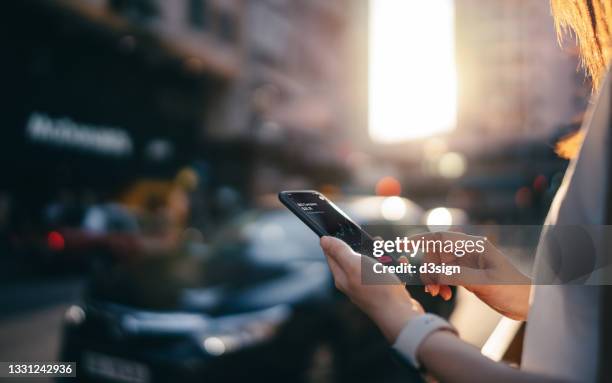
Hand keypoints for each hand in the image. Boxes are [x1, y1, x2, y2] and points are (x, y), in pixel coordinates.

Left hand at [320, 236, 423, 342]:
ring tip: (391, 255)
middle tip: (377, 242)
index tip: (345, 231)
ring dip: (384, 256)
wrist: (401, 315)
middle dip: (367, 247)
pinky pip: (389, 272)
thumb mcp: (355, 265)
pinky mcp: (385, 290)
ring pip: (374, 263)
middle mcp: (353, 283)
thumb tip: (323, 240)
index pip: (332, 254)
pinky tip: (401, 264)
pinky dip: (396, 266)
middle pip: (355, 257)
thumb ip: (340, 251)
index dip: (337, 240)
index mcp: (342, 277)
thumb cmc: (377, 290)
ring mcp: (370, 287)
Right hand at [415, 231, 530, 319]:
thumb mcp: (483, 283)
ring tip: (438, 294)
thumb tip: (432, 273)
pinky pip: (444, 275)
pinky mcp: (466, 274)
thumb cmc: (511, 290)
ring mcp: (466, 262)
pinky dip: (440, 284)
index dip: (420, 240)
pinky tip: (445, 295)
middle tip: (430, 289)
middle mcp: (468, 251)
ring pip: (438, 266)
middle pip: (435, 254)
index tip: (403, 246)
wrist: (526, 304)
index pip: (440, 238)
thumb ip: (456, 275)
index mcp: (473, 246)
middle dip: (428, 270)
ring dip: (433, 279)